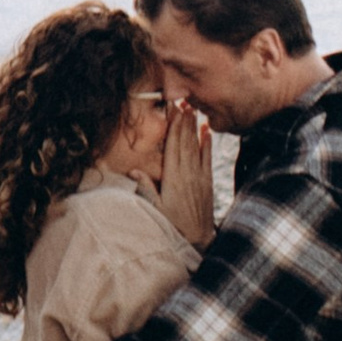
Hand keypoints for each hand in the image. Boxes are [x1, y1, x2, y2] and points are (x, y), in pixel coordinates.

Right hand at [160, 103, 215, 246]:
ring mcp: (199, 176)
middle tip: (183, 101)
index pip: (173, 146)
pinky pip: (208, 157)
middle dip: (183, 121)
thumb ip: (146, 189)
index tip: (173, 111)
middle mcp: (187, 173)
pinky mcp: (208, 181)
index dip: (173, 127)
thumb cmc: (174, 225)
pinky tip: (206, 130)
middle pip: (184, 141)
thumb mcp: (156, 209)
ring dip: (194, 127)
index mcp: (173, 178)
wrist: (200, 239)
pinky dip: (207, 142)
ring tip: (193, 109)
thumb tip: (133, 171)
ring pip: (196, 146)